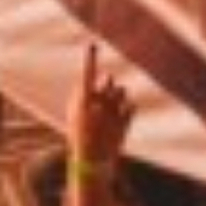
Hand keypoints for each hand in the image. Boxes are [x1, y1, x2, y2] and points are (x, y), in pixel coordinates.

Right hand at [69, 43, 132, 175]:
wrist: (92, 160)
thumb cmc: (79, 133)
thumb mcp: (74, 112)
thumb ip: (84, 92)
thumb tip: (98, 78)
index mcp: (83, 101)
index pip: (87, 74)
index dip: (89, 58)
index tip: (92, 45)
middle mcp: (99, 104)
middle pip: (109, 80)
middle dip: (108, 83)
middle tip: (105, 92)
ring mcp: (113, 113)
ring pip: (122, 91)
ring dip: (118, 96)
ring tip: (111, 110)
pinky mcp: (125, 122)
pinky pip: (132, 105)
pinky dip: (127, 109)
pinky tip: (119, 119)